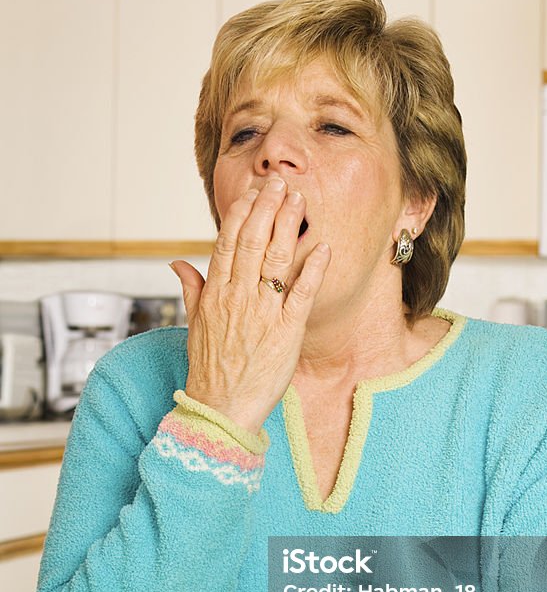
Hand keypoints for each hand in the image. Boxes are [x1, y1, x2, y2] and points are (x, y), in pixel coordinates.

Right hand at [169, 177, 330, 433]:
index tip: (254, 191)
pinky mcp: (286, 333)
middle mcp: (237, 298)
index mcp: (215, 294)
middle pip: (252, 241)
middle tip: (280, 182)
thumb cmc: (210, 370)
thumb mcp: (194, 325)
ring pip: (276, 260)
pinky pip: (301, 294)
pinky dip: (313, 269)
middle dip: (266, 207)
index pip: (227, 241)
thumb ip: (191, 289)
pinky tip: (324, 247)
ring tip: (299, 200)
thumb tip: (178, 262)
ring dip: (288, 227)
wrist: (221, 409)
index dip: (242, 212)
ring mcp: (262, 314)